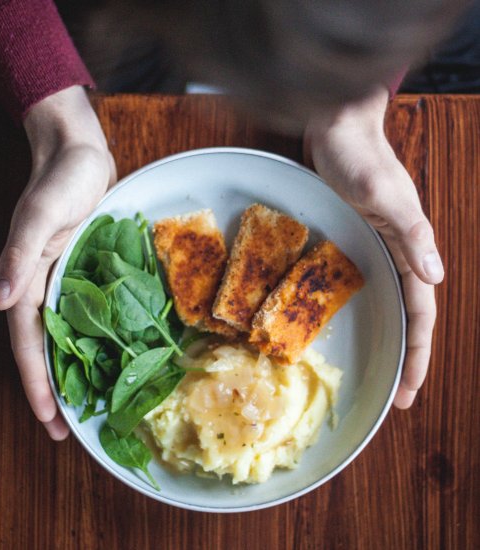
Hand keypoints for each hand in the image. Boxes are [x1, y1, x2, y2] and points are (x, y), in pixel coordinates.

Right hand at [0, 86, 115, 438]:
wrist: (80, 153)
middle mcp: (43, 284)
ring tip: (90, 403)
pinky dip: (92, 338)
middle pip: (43, 347)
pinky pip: (86, 312)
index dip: (35, 381)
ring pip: (65, 334)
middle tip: (68, 428)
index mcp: (27, 277)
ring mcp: (64, 278)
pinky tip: (108, 355)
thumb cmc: (62, 178)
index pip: (27, 341)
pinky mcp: (84, 269)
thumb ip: (19, 254)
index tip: (48, 420)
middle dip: (53, 389)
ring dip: (72, 369)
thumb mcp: (41, 213)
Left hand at [304, 86, 443, 408]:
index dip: (419, 353)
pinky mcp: (356, 239)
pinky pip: (368, 283)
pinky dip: (370, 308)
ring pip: (391, 302)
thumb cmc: (360, 158)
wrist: (338, 130)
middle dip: (409, 356)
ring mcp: (377, 247)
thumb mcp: (384, 194)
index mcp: (411, 247)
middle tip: (398, 396)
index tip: (410, 389)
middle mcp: (399, 252)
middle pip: (410, 314)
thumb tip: (437, 278)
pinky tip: (359, 323)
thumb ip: (411, 233)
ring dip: (391, 337)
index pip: (421, 311)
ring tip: (384, 371)